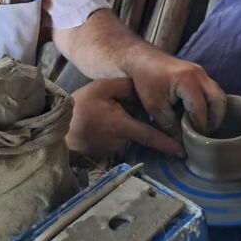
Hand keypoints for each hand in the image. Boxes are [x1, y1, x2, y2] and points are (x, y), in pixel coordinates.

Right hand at [67, 78, 184, 158]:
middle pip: (141, 134)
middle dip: (140, 123)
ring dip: (128, 128)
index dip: (167, 144)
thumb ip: (126, 87)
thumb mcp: (102, 88)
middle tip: (120, 110)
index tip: (182, 152)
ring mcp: (114, 150)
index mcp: (120, 125)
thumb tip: (146, 90)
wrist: (58, 128)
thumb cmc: (80, 106)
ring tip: (109, 115)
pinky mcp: (108, 154)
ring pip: (131, 138)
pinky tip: (105, 125)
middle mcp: (120, 141)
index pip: (149, 136)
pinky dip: (119, 134)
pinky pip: (120, 142)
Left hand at [126, 46, 226, 137]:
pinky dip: (211, 105)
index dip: (199, 127)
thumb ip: (170, 126)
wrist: (142, 59)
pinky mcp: (200, 74)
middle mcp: (199, 75)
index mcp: (187, 81)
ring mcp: (202, 73)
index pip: (200, 110)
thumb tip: (182, 146)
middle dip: (215, 120)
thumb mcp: (154, 107)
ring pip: (219, 95)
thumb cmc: (145, 81)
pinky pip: (213, 91)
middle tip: (205, 134)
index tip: (195, 140)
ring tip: (204, 127)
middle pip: (219, 101)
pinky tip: (200, 116)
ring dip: (215, 113)